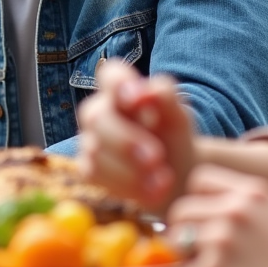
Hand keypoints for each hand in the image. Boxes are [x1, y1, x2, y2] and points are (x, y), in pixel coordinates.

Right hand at [77, 59, 194, 211]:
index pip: (110, 75)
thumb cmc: (175, 140)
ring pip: (94, 148)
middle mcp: (100, 113)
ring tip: (164, 180)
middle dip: (126, 140)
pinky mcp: (88, 169)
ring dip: (131, 168)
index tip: (137, 99)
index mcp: (123, 92)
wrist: (178, 178)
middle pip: (96, 116)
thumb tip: (148, 90)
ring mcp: (91, 141)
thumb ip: (167, 99)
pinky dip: (125, 185)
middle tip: (156, 158)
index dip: (118, 83)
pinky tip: (151, 191)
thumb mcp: (179, 119)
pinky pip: (94, 174)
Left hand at [169, 163, 267, 266]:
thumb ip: (246, 202)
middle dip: (185, 230)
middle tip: (199, 249)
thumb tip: (215, 205)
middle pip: (180, 211)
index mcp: (250, 192)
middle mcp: (233, 210)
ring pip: (179, 244)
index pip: (198, 179)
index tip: (203, 218)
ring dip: (192, 259)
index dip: (197, 200)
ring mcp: (222, 239)